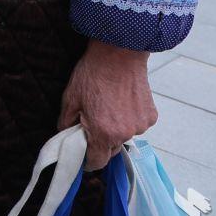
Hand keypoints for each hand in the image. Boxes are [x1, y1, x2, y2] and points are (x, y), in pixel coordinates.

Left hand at [57, 40, 157, 169]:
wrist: (119, 53)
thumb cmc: (92, 74)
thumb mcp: (70, 98)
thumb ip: (66, 124)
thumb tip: (64, 137)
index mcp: (104, 133)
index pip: (97, 162)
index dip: (88, 160)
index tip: (83, 155)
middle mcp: (125, 133)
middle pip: (111, 150)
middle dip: (100, 142)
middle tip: (92, 123)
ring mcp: (141, 125)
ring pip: (125, 136)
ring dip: (116, 129)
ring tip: (108, 107)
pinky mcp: (151, 116)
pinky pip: (137, 125)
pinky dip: (129, 119)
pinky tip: (122, 102)